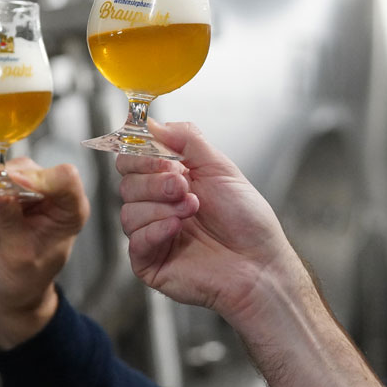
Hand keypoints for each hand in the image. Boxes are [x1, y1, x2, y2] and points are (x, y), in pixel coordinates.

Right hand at [0, 159, 89, 348]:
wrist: (6, 291)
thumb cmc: (25, 278)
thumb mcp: (18, 255)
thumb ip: (9, 221)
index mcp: (70, 210)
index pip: (65, 179)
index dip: (38, 178)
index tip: (10, 186)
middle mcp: (51, 196)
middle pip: (24, 171)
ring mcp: (24, 192)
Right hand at [117, 121, 305, 326]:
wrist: (260, 261)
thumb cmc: (247, 220)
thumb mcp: (220, 168)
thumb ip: (187, 140)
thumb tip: (153, 123)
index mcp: (171, 181)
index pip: (132, 160)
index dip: (141, 154)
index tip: (164, 156)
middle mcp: (158, 206)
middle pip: (126, 183)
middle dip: (155, 180)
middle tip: (183, 184)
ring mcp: (152, 234)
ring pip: (128, 211)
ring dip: (163, 206)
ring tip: (193, 209)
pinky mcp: (150, 262)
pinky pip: (134, 241)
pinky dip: (156, 230)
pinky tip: (179, 228)